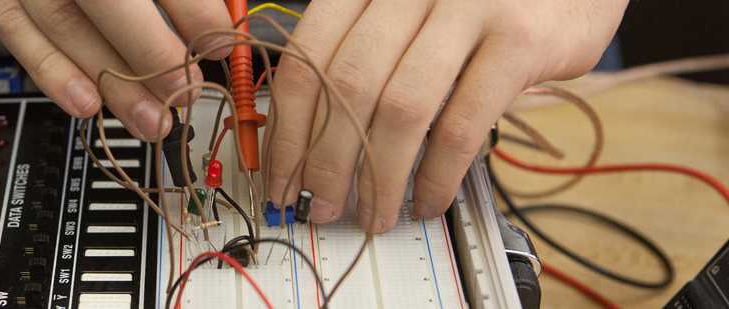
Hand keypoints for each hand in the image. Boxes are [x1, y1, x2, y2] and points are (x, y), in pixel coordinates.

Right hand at [0, 0, 232, 140]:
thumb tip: (214, 11)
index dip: (192, 9)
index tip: (220, 40)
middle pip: (107, 0)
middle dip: (152, 55)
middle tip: (187, 92)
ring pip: (62, 25)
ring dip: (110, 81)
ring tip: (150, 119)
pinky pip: (12, 30)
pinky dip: (50, 71)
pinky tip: (86, 104)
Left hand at [266, 0, 626, 232]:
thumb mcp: (411, 8)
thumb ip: (365, 53)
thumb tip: (313, 138)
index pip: (306, 60)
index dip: (288, 129)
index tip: (282, 176)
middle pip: (346, 89)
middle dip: (326, 163)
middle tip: (322, 206)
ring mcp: (467, 7)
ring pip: (400, 110)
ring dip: (379, 178)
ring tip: (375, 214)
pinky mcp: (520, 38)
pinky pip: (462, 124)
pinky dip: (438, 175)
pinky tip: (429, 199)